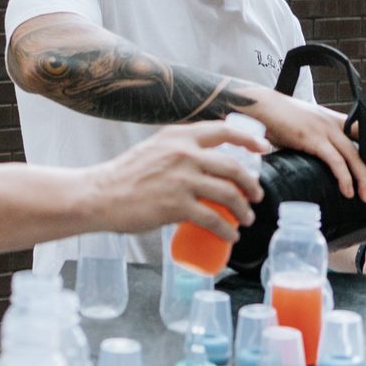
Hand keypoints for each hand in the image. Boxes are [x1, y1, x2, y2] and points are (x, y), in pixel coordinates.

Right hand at [89, 118, 268, 244]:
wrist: (101, 195)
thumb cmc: (126, 175)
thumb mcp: (155, 149)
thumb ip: (179, 150)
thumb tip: (206, 162)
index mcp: (178, 136)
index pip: (223, 130)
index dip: (248, 138)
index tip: (264, 148)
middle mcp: (182, 153)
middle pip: (232, 165)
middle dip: (250, 183)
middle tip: (255, 195)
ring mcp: (181, 179)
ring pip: (227, 193)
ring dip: (243, 209)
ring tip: (246, 218)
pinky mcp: (176, 205)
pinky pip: (213, 219)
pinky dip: (227, 229)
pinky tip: (230, 236)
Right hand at [242, 88, 365, 204]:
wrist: (260, 106)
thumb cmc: (278, 118)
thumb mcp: (304, 126)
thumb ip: (315, 140)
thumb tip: (319, 162)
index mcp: (333, 118)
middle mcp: (333, 122)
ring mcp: (323, 129)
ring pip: (354, 155)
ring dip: (363, 178)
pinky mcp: (311, 138)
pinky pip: (334, 160)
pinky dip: (344, 177)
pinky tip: (347, 191)